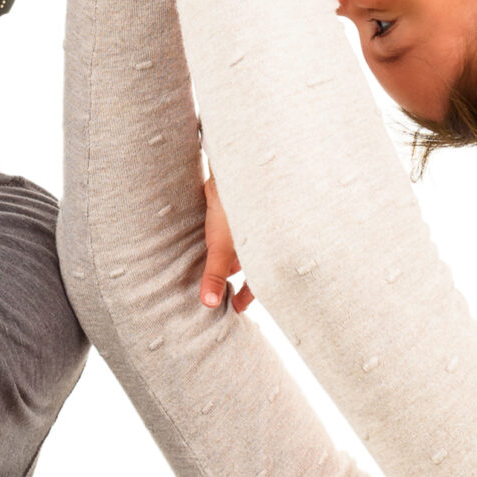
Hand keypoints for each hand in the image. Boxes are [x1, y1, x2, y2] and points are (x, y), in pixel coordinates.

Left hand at [201, 173, 252, 312]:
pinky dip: (229, 243)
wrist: (234, 168)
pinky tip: (217, 245)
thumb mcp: (221, 248)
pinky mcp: (245, 213)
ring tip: (220, 271)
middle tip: (226, 293)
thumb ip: (214, 275)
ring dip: (234, 261)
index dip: (247, 296)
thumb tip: (209, 303)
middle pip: (255, 266)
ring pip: (246, 250)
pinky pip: (239, 235)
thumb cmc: (233, 209)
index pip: (260, 282)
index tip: (236, 308)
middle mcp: (265, 241)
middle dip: (242, 280)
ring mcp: (256, 226)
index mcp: (267, 252)